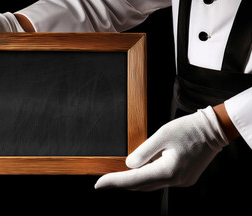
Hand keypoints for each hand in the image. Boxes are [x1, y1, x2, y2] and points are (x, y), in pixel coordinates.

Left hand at [94, 106, 228, 190]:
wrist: (215, 129)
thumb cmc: (189, 128)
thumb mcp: (161, 135)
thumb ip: (143, 152)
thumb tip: (129, 165)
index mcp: (168, 171)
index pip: (133, 180)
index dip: (114, 182)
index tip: (98, 184)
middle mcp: (175, 180)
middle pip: (141, 186)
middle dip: (121, 183)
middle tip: (104, 181)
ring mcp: (182, 181)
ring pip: (150, 184)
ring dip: (134, 181)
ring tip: (117, 176)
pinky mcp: (185, 178)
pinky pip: (160, 180)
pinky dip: (147, 176)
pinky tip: (140, 170)